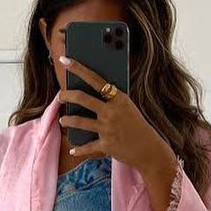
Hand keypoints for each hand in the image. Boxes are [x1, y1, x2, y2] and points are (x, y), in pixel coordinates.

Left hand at [57, 55, 174, 174]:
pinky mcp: (106, 145)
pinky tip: (72, 150)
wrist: (150, 150)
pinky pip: (87, 146)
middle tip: (60, 96)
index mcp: (119, 98)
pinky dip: (78, 149)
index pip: (95, 78)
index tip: (64, 60)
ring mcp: (108, 128)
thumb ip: (111, 101)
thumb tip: (88, 94)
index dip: (78, 68)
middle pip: (82, 98)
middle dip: (66, 95)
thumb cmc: (137, 126)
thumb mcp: (128, 108)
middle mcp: (112, 111)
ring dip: (67, 120)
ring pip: (79, 121)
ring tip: (63, 120)